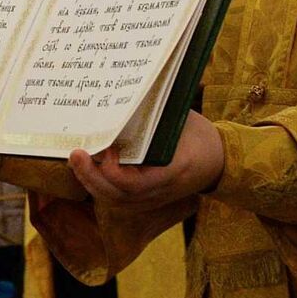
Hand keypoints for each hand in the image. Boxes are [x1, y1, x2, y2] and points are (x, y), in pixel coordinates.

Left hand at [69, 109, 224, 211]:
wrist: (221, 162)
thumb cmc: (200, 136)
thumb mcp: (183, 120)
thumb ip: (155, 116)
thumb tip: (123, 96)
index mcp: (176, 170)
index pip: (139, 183)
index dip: (117, 172)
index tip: (109, 149)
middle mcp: (163, 191)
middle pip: (120, 196)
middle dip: (92, 177)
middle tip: (76, 154)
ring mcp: (154, 199)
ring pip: (115, 201)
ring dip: (92, 183)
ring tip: (77, 160)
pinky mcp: (148, 200)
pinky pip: (118, 200)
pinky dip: (100, 188)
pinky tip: (87, 171)